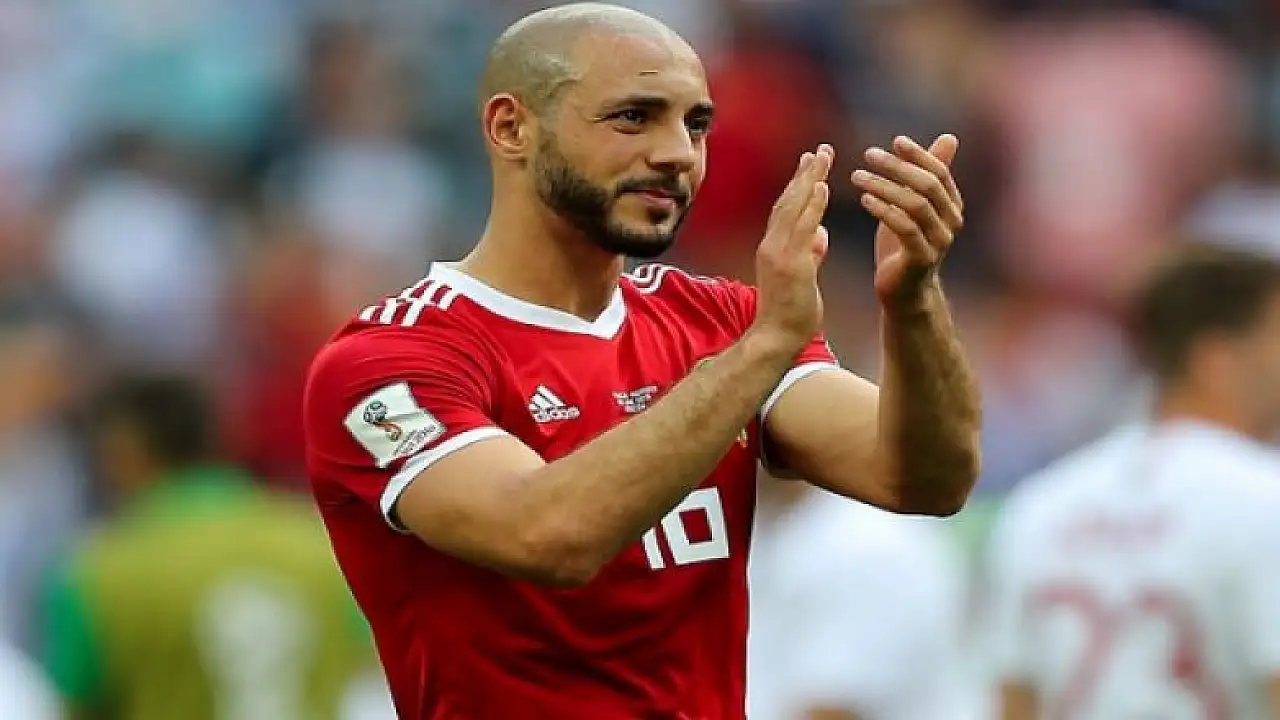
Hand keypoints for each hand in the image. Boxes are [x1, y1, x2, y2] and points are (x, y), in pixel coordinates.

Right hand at [751, 144, 833, 352]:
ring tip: (822, 156)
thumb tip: (820, 236)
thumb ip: (810, 254)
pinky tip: (822, 186)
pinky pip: (802, 228)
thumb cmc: (790, 315)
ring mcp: (779, 254)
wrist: (775, 340)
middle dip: (804, 173)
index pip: (786, 209)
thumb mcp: (803, 279)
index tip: (811, 164)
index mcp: (773, 248)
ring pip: (793, 207)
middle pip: (787, 200)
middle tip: (819, 150)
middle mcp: (771, 246)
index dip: (799, 185)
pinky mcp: (790, 265)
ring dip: (808, 179)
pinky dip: (811, 205)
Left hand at [853, 134, 963, 310]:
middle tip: (869, 154)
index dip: (919, 155)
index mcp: (952, 206)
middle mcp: (952, 222)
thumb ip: (927, 174)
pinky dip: (884, 210)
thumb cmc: (905, 245)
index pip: (939, 172)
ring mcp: (939, 242)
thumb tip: (949, 138)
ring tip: (856, 176)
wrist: (903, 292)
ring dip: (884, 186)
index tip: (895, 141)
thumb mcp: (914, 204)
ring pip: (915, 205)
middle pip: (928, 185)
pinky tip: (864, 199)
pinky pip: (905, 228)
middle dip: (898, 167)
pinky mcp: (922, 259)